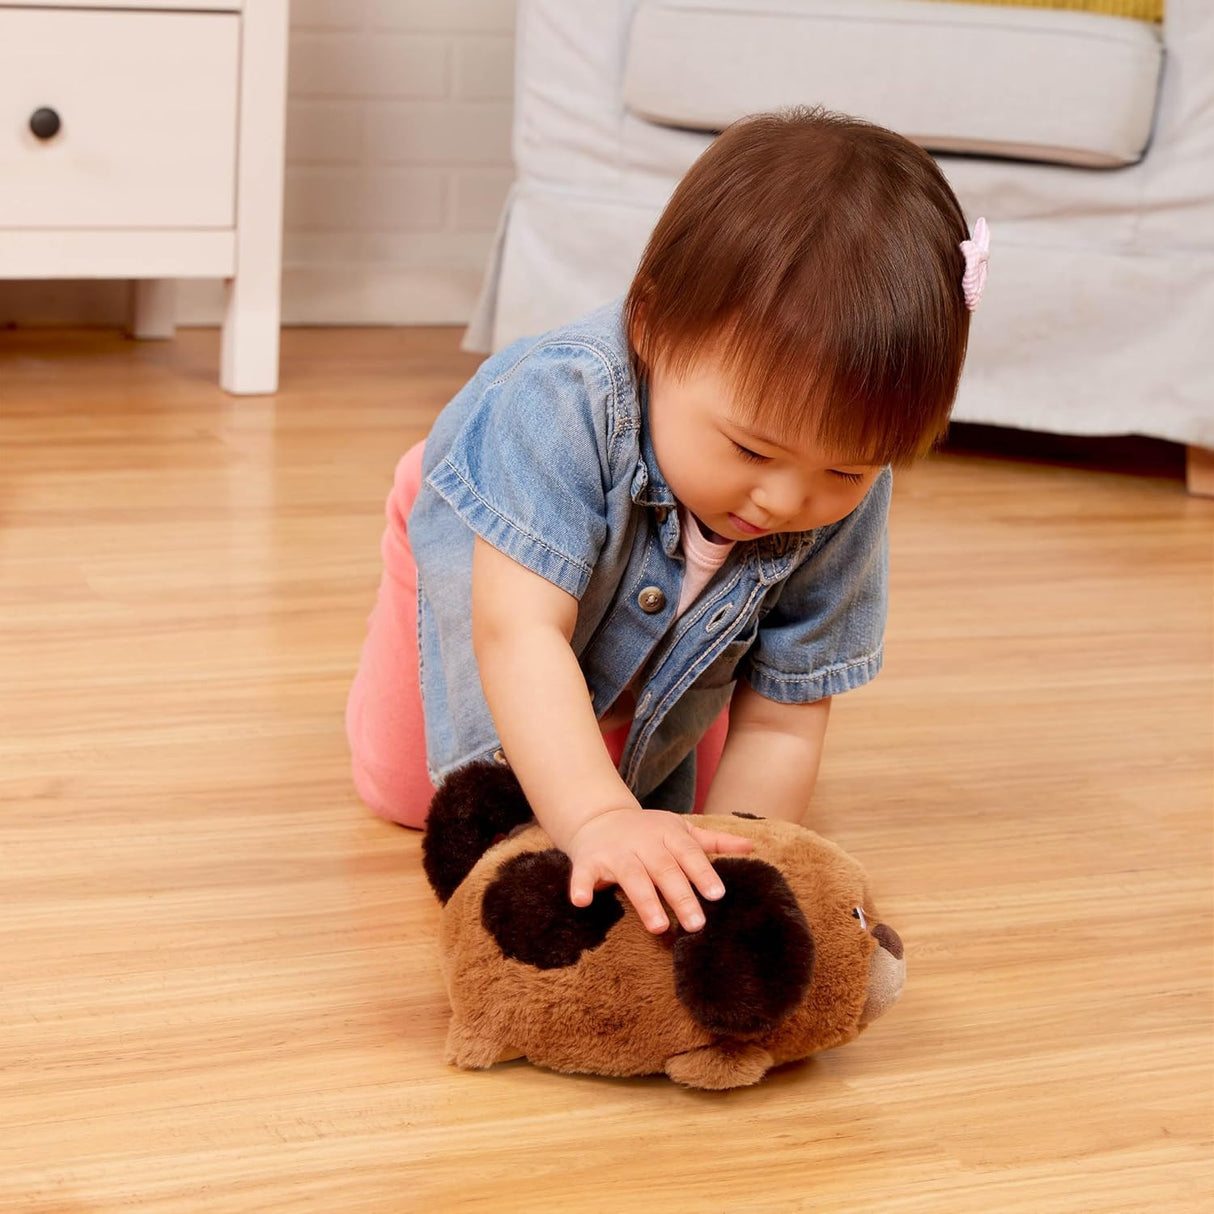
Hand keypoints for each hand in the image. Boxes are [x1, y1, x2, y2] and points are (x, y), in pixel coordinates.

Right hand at [565, 807, 754, 934]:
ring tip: (659, 927)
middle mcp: (642, 840)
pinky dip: (580, 886)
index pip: (688, 853)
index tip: (717, 894)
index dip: (702, 873)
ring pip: (631, 875)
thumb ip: (713, 840)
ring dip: (644, 900)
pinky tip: (582, 901)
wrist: (598, 817)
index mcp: (667, 833)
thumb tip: (751, 846)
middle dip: (680, 895)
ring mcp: (614, 851)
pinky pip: (582, 874)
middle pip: (663, 868)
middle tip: (697, 924)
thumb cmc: (647, 831)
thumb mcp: (680, 830)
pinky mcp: (588, 861)